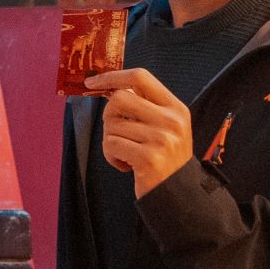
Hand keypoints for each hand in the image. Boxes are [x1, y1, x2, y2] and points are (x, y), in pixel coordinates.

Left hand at [89, 67, 194, 196]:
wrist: (177, 192)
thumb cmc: (163, 157)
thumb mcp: (164, 126)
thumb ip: (143, 106)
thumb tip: (108, 87)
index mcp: (175, 107)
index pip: (140, 77)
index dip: (112, 76)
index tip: (92, 82)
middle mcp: (171, 120)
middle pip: (120, 99)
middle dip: (109, 115)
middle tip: (118, 132)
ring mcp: (161, 139)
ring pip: (111, 125)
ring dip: (111, 141)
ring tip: (127, 153)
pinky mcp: (148, 158)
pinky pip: (110, 145)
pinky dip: (111, 156)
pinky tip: (125, 164)